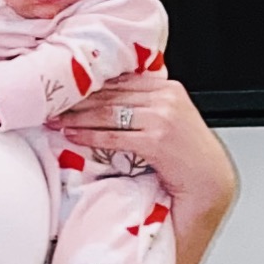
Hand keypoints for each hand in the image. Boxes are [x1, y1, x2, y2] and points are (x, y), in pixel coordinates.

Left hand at [71, 73, 236, 263]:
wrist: (210, 181)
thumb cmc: (188, 156)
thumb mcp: (171, 120)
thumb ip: (147, 106)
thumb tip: (108, 101)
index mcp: (169, 88)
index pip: (121, 81)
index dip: (91, 86)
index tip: (70, 92)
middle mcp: (166, 98)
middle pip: (111, 95)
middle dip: (79, 101)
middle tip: (54, 105)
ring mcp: (162, 118)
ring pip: (108, 113)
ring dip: (78, 118)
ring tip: (58, 121)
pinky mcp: (156, 141)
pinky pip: (114, 136)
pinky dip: (90, 136)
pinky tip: (74, 136)